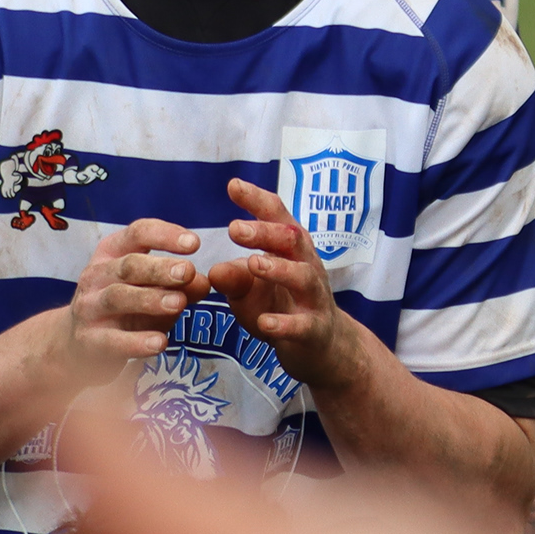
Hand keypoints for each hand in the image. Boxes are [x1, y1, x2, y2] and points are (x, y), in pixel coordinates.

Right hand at [59, 219, 202, 384]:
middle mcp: (97, 274)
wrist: (77, 343)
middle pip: (129, 266)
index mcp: (114, 252)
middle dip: (159, 268)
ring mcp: (89, 307)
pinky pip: (111, 339)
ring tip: (179, 303)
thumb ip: (181, 284)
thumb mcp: (154, 288)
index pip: (138, 233)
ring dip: (150, 299)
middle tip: (188, 272)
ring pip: (118, 297)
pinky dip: (136, 341)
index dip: (165, 235)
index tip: (194, 243)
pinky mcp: (87, 340)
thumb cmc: (126, 306)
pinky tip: (160, 343)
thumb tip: (205, 282)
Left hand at [213, 178, 359, 390]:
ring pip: (303, 277)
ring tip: (253, 264)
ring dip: (278, 269)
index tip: (233, 185)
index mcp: (291, 250)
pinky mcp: (315, 330)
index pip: (278, 217)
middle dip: (265, 232)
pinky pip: (302, 325)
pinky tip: (265, 323)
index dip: (258, 200)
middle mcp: (307, 266)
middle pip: (292, 240)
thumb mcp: (252, 290)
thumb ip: (234, 277)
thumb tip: (213, 270)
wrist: (322, 347)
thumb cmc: (282, 307)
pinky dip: (284, 323)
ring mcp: (315, 298)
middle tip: (234, 228)